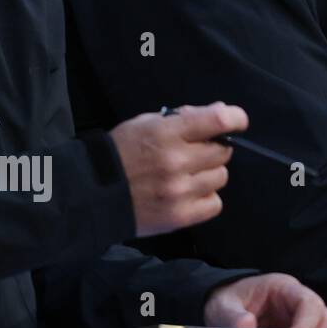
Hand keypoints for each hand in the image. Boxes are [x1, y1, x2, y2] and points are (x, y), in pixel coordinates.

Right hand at [110, 102, 245, 236]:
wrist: (90, 194)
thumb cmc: (121, 152)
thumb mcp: (146, 124)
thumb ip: (185, 117)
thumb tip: (222, 111)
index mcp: (167, 133)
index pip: (219, 120)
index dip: (235, 119)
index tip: (236, 122)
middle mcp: (177, 161)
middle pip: (223, 151)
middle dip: (214, 149)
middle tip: (196, 153)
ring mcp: (179, 191)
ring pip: (221, 177)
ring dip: (209, 174)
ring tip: (188, 175)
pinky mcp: (179, 216)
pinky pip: (214, 203)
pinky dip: (206, 198)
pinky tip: (189, 193)